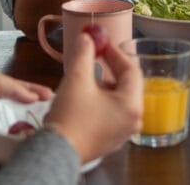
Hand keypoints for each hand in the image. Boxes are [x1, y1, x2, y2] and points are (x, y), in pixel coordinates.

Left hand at [0, 70, 53, 157]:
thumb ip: (14, 87)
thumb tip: (33, 96)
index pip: (24, 89)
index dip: (39, 91)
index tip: (54, 95)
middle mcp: (1, 106)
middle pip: (26, 108)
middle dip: (40, 110)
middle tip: (56, 111)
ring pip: (23, 125)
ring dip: (35, 125)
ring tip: (50, 125)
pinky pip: (14, 141)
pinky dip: (24, 141)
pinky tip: (36, 139)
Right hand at [44, 32, 143, 163]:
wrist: (56, 152)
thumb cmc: (71, 116)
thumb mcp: (77, 78)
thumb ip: (84, 54)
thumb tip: (87, 37)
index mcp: (132, 104)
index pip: (131, 69)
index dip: (115, 53)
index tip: (101, 42)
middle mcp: (133, 119)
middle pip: (126, 84)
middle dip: (110, 68)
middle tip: (95, 55)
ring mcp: (123, 132)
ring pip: (118, 99)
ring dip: (104, 84)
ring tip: (86, 76)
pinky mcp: (110, 139)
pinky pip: (111, 113)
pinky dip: (101, 100)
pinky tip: (84, 96)